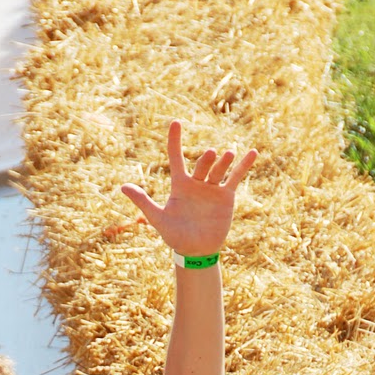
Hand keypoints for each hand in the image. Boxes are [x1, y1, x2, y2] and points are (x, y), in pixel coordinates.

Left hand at [121, 120, 256, 258]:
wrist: (195, 251)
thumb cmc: (174, 235)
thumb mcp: (157, 218)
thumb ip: (143, 201)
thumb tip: (122, 187)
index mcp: (179, 184)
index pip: (176, 157)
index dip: (175, 141)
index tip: (175, 122)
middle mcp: (196, 183)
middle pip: (202, 164)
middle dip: (206, 159)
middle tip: (210, 154)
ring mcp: (212, 188)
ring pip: (218, 169)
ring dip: (223, 161)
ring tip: (227, 153)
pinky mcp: (226, 196)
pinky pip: (235, 178)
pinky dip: (244, 166)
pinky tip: (252, 152)